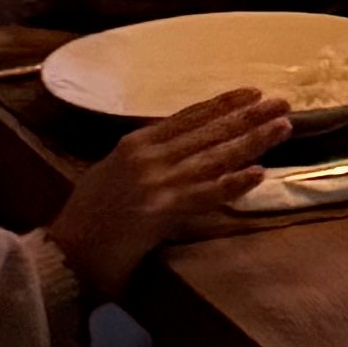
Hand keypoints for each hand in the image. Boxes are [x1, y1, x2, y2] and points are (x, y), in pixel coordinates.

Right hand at [49, 89, 290, 293]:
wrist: (64, 253)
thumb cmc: (84, 221)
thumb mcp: (109, 175)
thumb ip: (139, 160)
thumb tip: (169, 150)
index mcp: (134, 144)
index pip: (188, 118)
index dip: (221, 105)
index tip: (251, 93)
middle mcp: (148, 156)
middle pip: (208, 131)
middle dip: (247, 116)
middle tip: (282, 102)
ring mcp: (156, 181)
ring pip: (214, 155)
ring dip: (251, 140)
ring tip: (282, 127)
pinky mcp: (161, 210)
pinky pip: (206, 193)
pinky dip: (234, 183)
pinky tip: (259, 173)